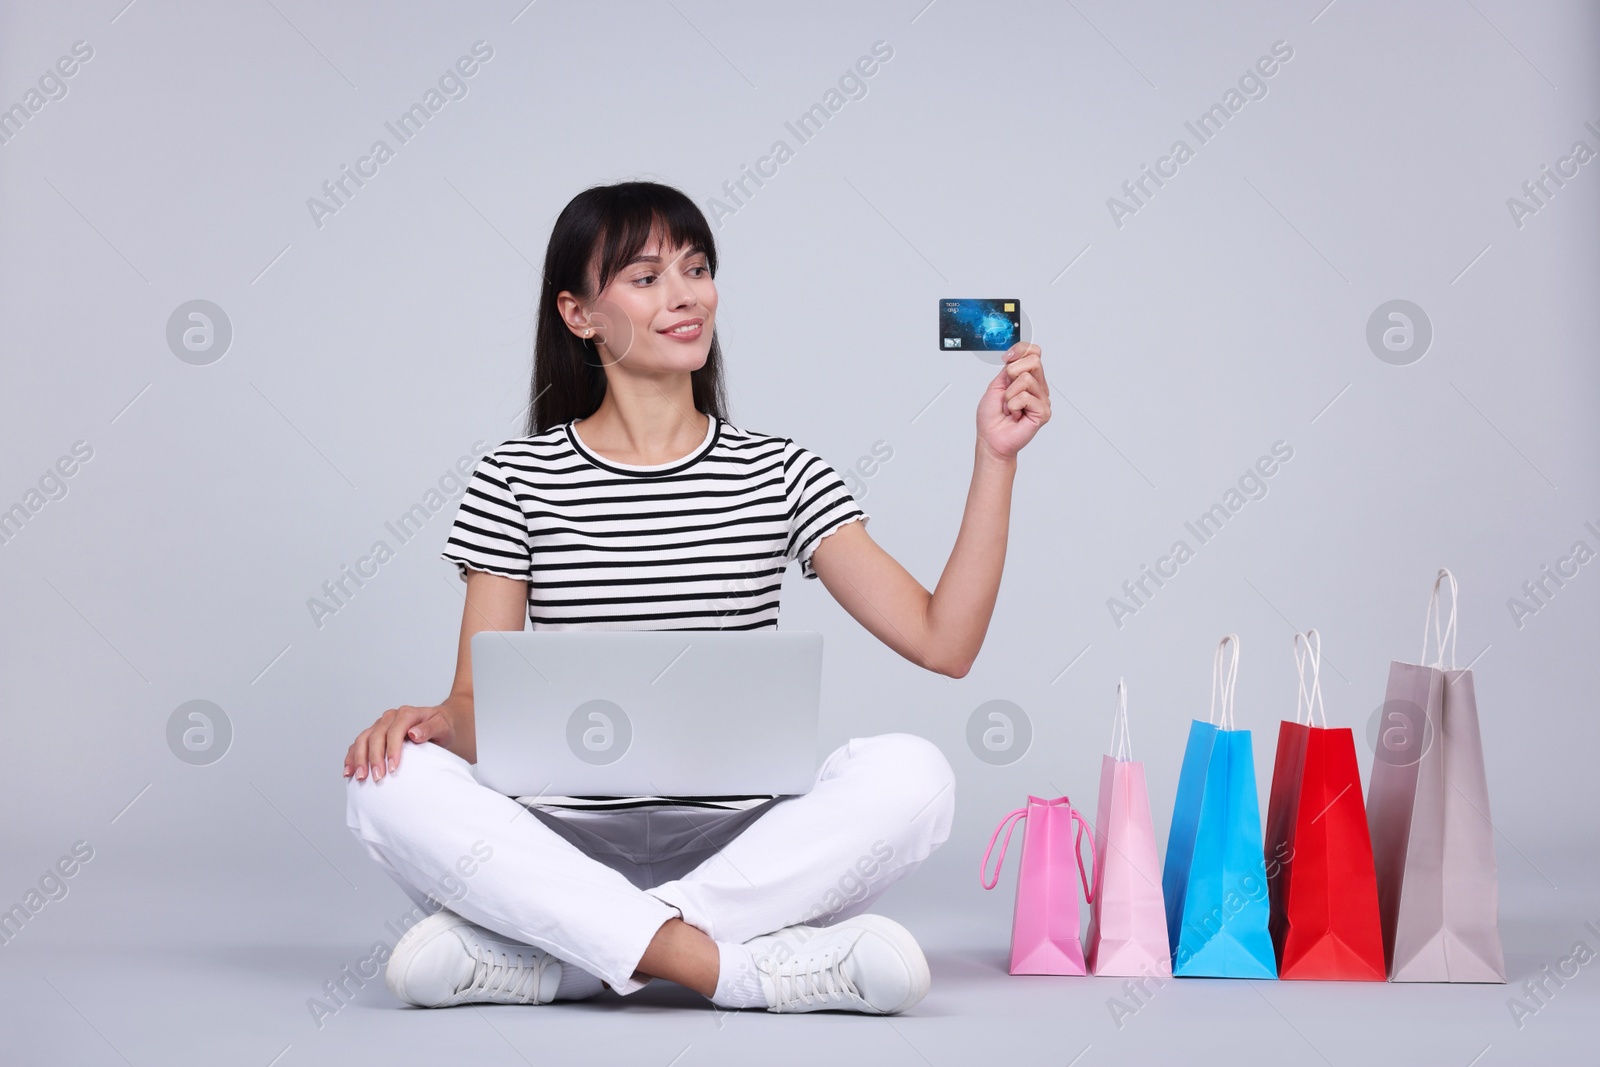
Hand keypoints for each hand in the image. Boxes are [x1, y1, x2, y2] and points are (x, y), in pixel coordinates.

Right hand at [343, 703, 455, 780]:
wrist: (439, 723)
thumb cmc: (442, 726)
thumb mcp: (443, 726)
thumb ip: (430, 728)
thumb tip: (413, 733)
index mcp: (406, 714)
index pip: (394, 731)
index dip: (392, 750)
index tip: (393, 768)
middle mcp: (390, 717)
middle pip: (376, 736)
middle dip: (374, 758)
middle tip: (377, 778)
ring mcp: (379, 725)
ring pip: (363, 740)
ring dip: (359, 759)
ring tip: (360, 777)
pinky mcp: (373, 735)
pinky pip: (358, 745)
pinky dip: (351, 757)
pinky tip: (349, 772)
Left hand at [976, 342, 1049, 460]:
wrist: (991, 439)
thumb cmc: (992, 418)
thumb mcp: (996, 386)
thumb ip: (1008, 369)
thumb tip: (1016, 355)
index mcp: (1027, 378)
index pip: (1033, 352)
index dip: (1020, 349)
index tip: (1007, 358)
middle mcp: (1037, 387)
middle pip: (1034, 360)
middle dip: (1013, 372)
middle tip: (1006, 391)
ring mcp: (1042, 399)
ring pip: (1026, 379)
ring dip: (1010, 394)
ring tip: (1009, 408)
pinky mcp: (1043, 411)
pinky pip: (1026, 397)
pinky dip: (1013, 406)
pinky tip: (1015, 415)